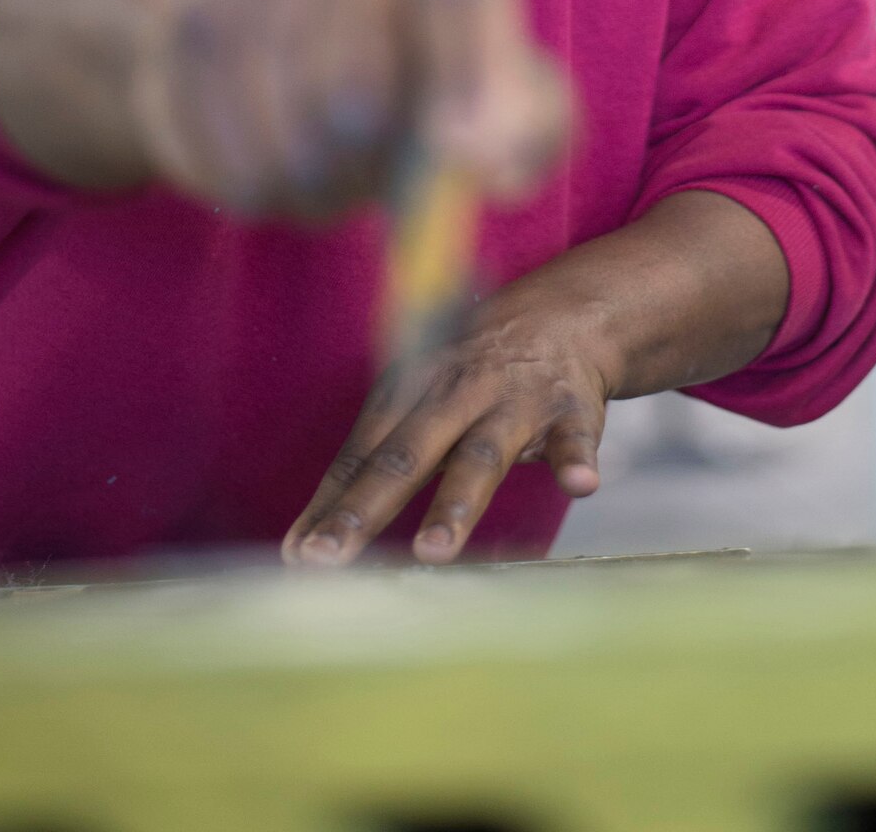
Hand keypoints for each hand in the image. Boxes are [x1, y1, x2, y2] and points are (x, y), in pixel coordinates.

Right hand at [132, 0, 572, 218]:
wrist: (301, 53)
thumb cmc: (428, 82)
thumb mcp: (506, 101)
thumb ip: (527, 132)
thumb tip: (488, 168)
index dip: (467, 77)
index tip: (463, 161)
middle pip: (356, 76)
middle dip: (367, 161)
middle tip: (372, 178)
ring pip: (284, 118)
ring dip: (311, 179)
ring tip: (329, 168)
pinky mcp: (195, 12)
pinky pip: (223, 137)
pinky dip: (253, 177)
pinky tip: (272, 155)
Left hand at [281, 260, 615, 567]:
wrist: (561, 316)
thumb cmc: (471, 373)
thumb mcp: (418, 399)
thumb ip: (372, 465)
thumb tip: (306, 542)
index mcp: (409, 393)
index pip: (361, 454)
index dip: (329, 505)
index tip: (296, 556)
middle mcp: (454, 395)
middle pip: (404, 457)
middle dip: (365, 508)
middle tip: (328, 558)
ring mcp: (512, 404)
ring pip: (480, 455)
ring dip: (455, 503)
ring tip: (432, 551)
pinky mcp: (568, 413)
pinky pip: (572, 439)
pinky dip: (574, 461)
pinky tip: (579, 485)